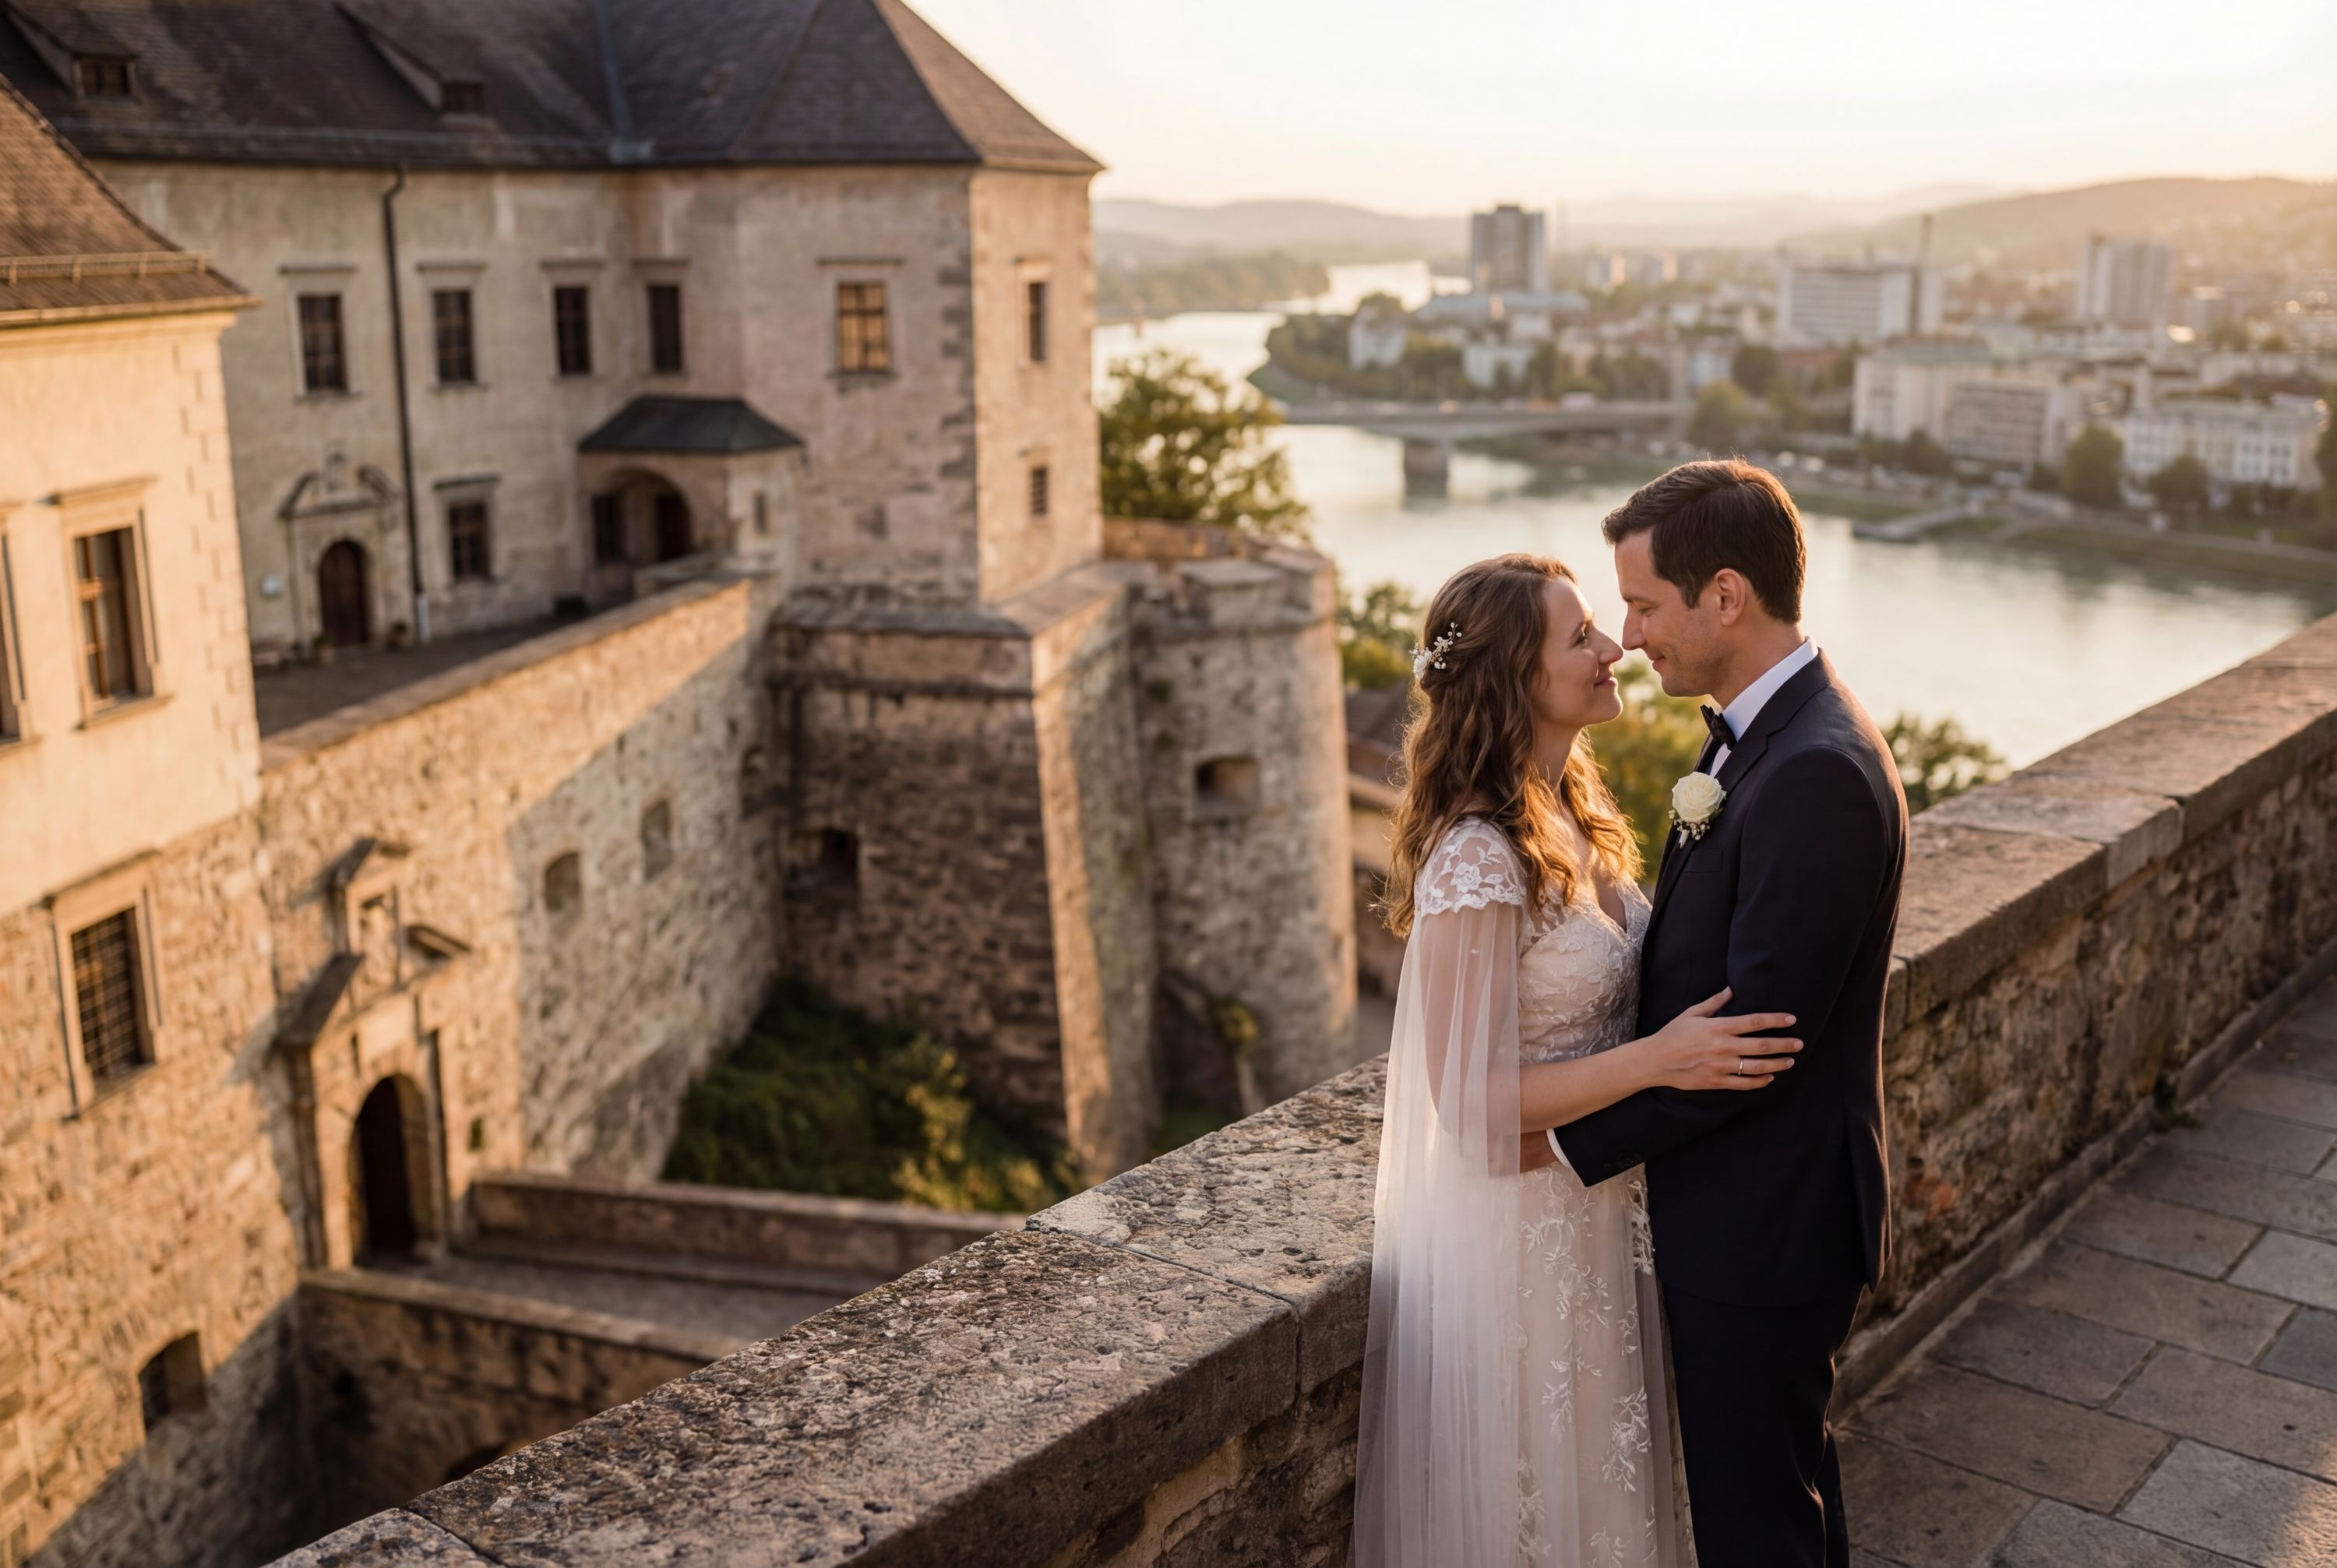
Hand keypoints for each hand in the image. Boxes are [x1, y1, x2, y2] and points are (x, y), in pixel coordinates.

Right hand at [1635, 988, 1800, 1090]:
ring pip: (1757, 1066)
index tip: (1791, 1019)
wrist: (1655, 1061)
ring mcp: (1720, 1066)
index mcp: (1718, 1027)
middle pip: (1762, 1045)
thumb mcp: (1692, 1014)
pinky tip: (1769, 1078)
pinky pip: (1744, 1084)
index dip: (1775, 1020)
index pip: (1754, 1022)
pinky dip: (1759, 1081)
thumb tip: (1731, 990)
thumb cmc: (1672, 1034)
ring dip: (1777, 1064)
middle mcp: (1722, 1047)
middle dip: (1784, 1044)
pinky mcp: (1716, 1081)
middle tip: (1799, 1043)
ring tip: (1790, 1061)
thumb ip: (1714, 1003)